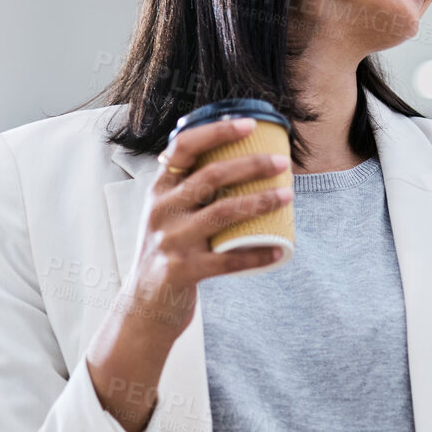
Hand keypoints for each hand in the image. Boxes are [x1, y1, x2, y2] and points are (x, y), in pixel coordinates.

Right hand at [83, 116, 291, 431]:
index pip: (183, 148)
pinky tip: (280, 249)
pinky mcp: (180, 271)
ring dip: (259, 202)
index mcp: (160, 191)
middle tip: (281, 163)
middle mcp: (161, 210)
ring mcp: (169, 241)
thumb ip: (191, 192)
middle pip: (210, 176)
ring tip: (287, 197)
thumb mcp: (169, 217)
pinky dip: (257, 255)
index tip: (248, 124)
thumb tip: (241, 162)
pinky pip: (227, 260)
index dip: (216, 132)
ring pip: (222, 212)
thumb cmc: (167, 254)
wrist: (143, 307)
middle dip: (250, 165)